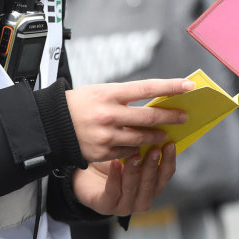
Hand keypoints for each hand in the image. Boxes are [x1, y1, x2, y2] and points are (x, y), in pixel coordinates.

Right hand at [66, 79, 194, 161]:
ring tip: (164, 135)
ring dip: (156, 136)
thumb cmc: (78, 104)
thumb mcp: (101, 91)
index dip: (170, 87)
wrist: (50, 124)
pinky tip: (140, 147)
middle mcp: (109, 114)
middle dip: (170, 117)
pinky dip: (135, 149)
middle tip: (184, 117)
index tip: (188, 86)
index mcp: (109, 94)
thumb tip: (154, 101)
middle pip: (149, 116)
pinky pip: (127, 151)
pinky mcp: (102, 152)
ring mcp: (106, 135)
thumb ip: (125, 97)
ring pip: (141, 138)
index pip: (147, 88)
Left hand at [73, 143, 176, 215]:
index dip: (169, 159)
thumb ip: (145, 145)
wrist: (86, 176)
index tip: (170, 143)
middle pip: (152, 183)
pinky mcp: (106, 206)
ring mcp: (125, 205)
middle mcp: (142, 199)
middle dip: (153, 165)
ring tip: (134, 154)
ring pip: (133, 188)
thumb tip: (158, 121)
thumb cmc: (113, 163)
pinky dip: (115, 177)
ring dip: (134, 171)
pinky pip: (112, 192)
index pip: (166, 174)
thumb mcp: (131, 153)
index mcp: (153, 186)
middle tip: (154, 148)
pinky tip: (115, 163)